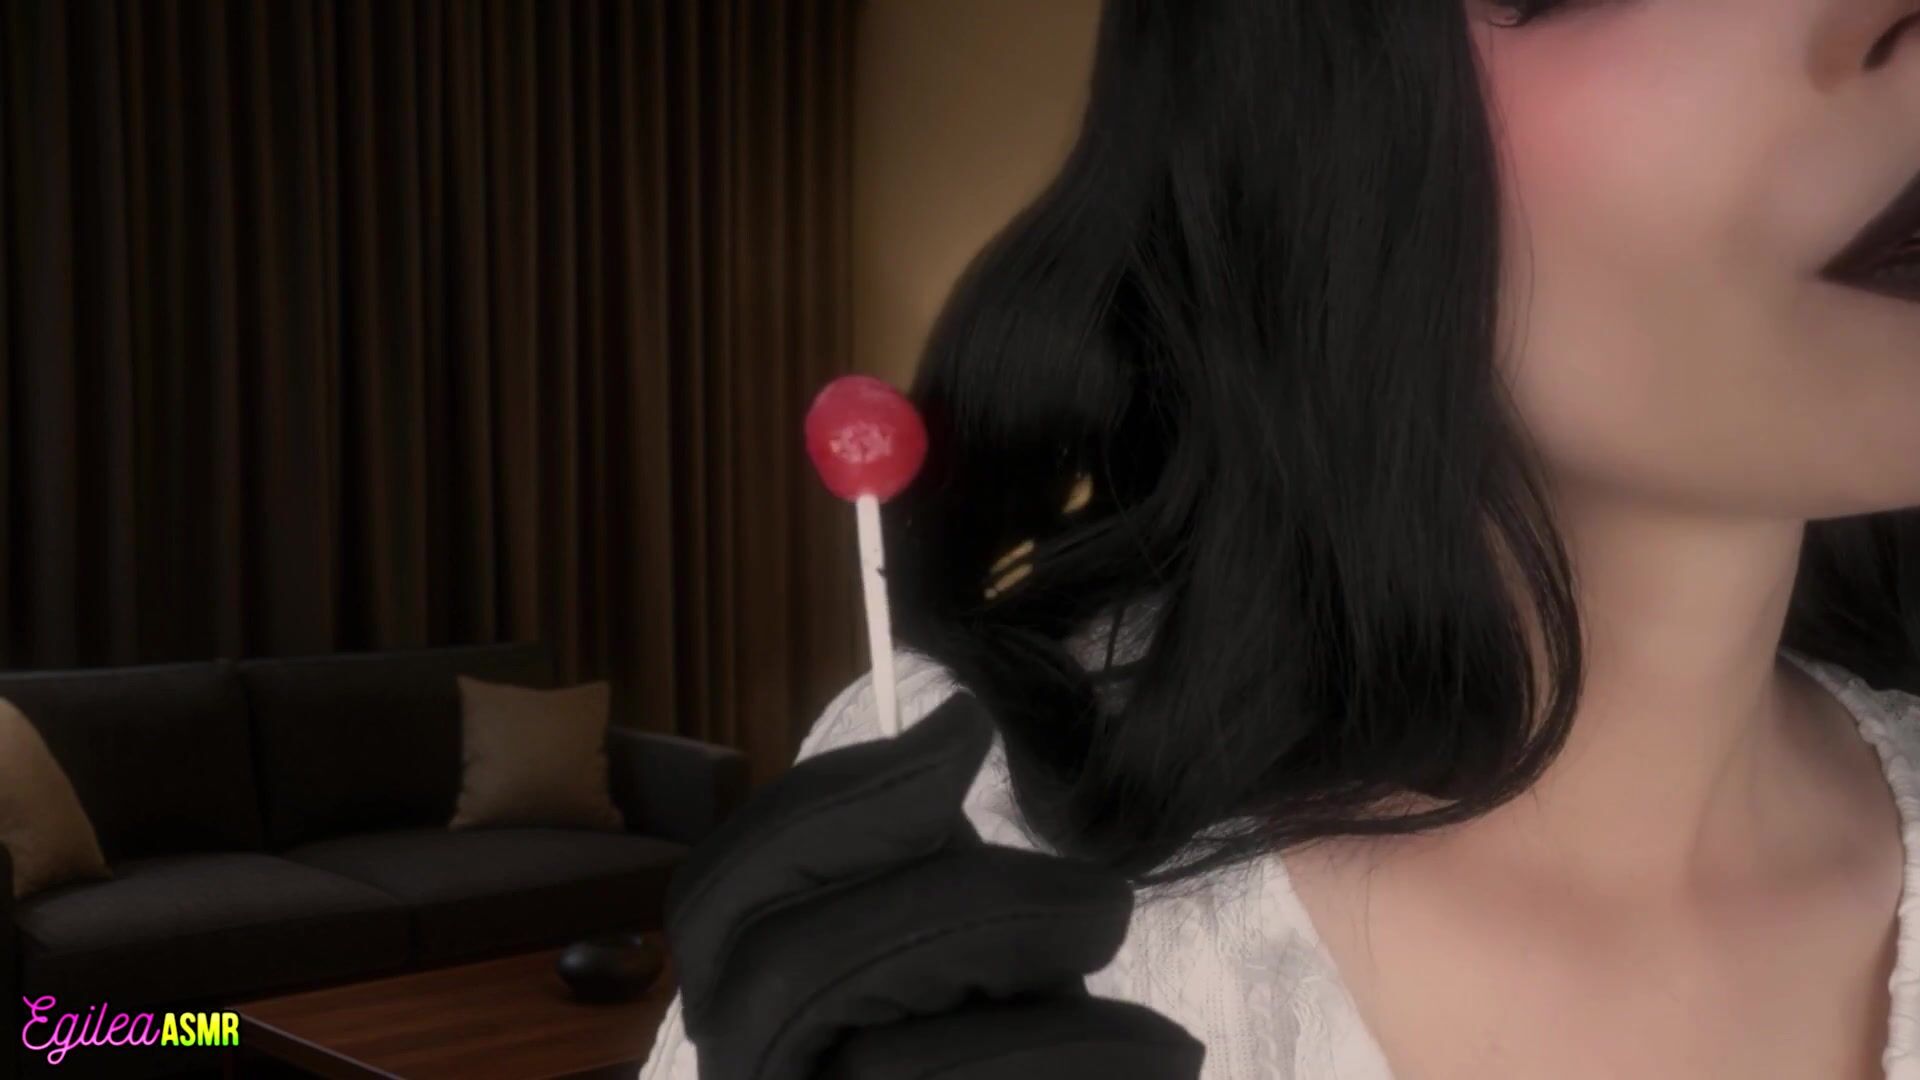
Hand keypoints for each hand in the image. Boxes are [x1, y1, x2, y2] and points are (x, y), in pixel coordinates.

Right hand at [663, 692, 1205, 1079]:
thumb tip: (949, 724)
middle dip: (962, 910)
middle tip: (1100, 901)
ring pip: (887, 1072)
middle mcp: (750, 1075)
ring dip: (1047, 1020)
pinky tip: (1162, 1055)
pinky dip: (1088, 1065)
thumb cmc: (1004, 1045)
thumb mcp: (961, 943)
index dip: (831, 802)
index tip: (960, 731)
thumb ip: (926, 861)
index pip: (718, 894)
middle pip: (792, 969)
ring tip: (1153, 1014)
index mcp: (746, 999)